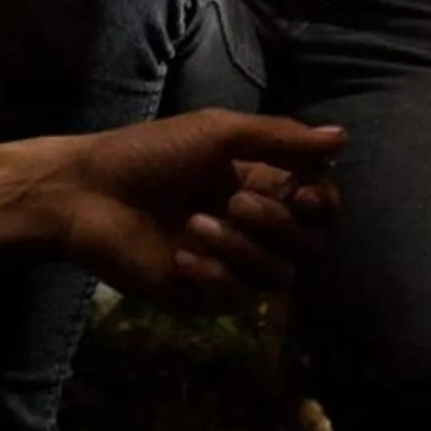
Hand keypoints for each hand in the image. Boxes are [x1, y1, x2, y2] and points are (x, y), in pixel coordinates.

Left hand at [51, 108, 342, 312]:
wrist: (88, 194)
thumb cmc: (149, 154)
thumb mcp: (217, 133)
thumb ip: (279, 139)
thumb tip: (343, 137)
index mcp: (264, 185)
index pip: (321, 206)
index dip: (322, 205)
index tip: (304, 195)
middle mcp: (256, 228)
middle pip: (311, 246)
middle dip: (280, 226)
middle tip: (237, 202)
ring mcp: (234, 265)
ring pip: (279, 275)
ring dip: (243, 249)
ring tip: (196, 225)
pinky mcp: (207, 296)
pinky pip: (237, 297)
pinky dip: (215, 275)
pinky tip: (182, 258)